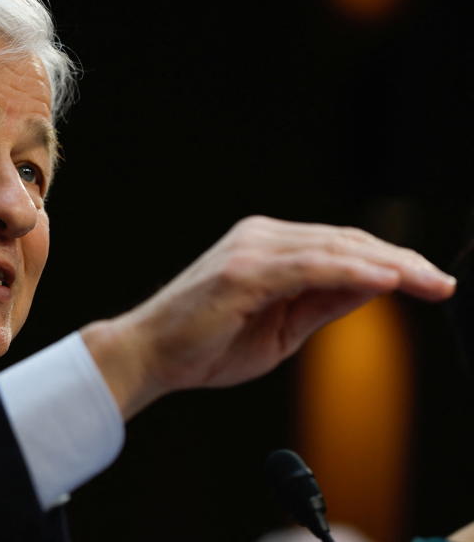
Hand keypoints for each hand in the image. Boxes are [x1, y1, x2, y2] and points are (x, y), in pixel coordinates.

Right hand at [82, 216, 455, 419]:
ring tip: (429, 283)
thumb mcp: (280, 329)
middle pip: (345, 240)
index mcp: (266, 247)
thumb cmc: (205, 345)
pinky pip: (310, 267)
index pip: (340, 246)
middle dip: (401, 262)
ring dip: (388, 266)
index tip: (430, 282)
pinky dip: (351, 273)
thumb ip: (321, 304)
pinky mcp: (243, 269)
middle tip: (443, 283)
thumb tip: (372, 290)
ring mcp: (250, 250)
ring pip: (334, 249)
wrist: (150, 354)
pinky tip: (385, 282)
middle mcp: (260, 238)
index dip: (390, 261)